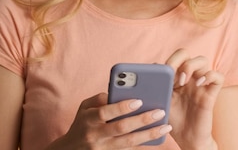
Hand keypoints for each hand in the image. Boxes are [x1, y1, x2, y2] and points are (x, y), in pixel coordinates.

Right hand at [46, 93, 172, 149]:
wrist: (71, 149)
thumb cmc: (82, 123)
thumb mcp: (84, 107)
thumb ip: (100, 98)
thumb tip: (119, 92)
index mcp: (88, 119)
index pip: (105, 112)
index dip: (122, 107)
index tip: (138, 101)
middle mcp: (96, 135)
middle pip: (121, 128)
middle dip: (142, 119)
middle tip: (160, 112)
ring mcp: (104, 148)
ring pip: (129, 142)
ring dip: (149, 134)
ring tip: (165, 126)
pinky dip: (145, 144)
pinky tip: (158, 137)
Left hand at [166, 49, 223, 149]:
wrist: (186, 139)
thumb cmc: (172, 120)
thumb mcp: (161, 101)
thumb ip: (157, 85)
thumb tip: (153, 67)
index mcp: (175, 77)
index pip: (174, 57)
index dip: (170, 61)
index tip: (165, 74)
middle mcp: (188, 77)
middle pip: (187, 54)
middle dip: (179, 60)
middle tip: (175, 76)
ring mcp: (200, 84)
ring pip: (202, 60)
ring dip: (191, 66)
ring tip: (184, 81)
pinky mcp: (211, 93)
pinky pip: (218, 76)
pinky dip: (210, 76)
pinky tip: (200, 85)